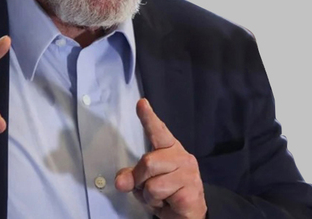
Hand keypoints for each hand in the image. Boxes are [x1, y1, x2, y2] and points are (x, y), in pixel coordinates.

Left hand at [115, 99, 206, 218]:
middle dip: (140, 179)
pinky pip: (159, 195)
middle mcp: (182, 157)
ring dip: (149, 196)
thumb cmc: (167, 193)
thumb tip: (122, 182)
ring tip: (161, 197)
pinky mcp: (190, 191)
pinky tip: (169, 203)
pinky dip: (157, 204)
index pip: (159, 131)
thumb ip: (132, 176)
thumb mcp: (144, 182)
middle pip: (147, 161)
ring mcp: (189, 174)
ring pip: (151, 183)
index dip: (149, 117)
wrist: (188, 214)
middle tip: (149, 188)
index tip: (141, 103)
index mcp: (170, 150)